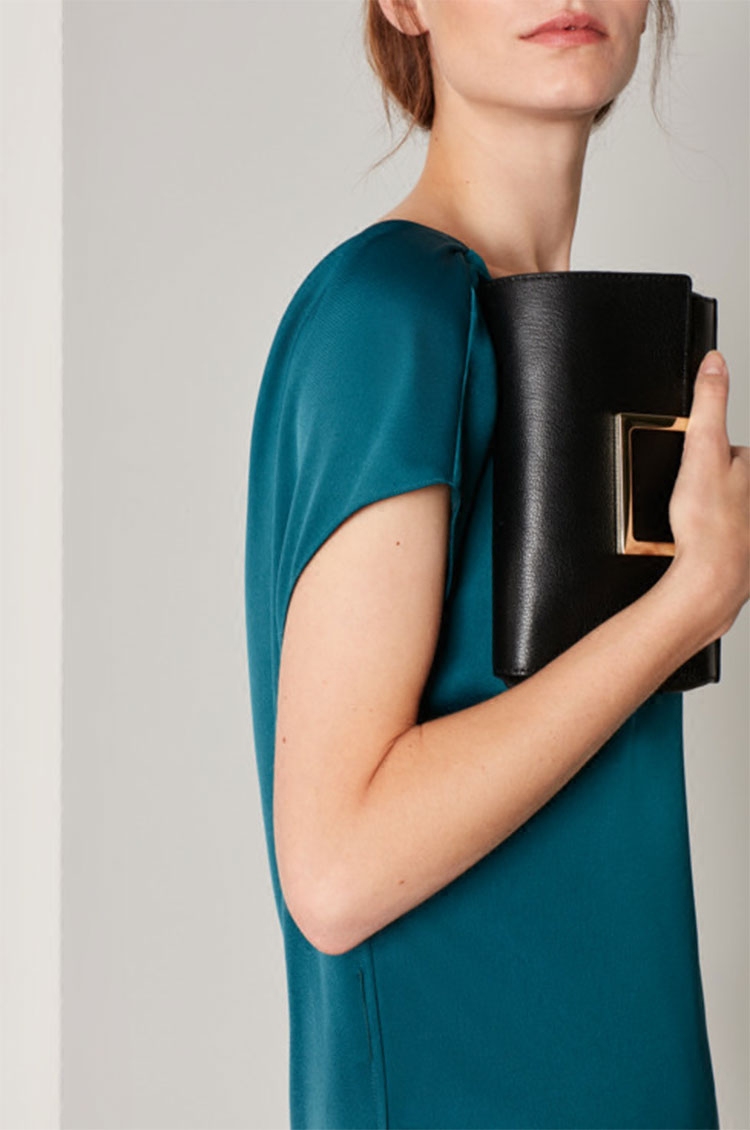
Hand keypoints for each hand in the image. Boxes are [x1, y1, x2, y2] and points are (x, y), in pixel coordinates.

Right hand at [665, 350, 749, 643]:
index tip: (695, 465)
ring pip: (726, 519)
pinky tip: (685, 553)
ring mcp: (747, 536)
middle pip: (733, 487)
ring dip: (707, 521)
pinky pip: (718, 549)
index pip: (740, 453)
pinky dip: (703, 550)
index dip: (713, 454)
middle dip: (713, 490)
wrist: (709, 582)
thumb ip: (710, 402)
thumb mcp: (704, 448)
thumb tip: (715, 362)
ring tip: (684, 526)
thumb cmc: (709, 524)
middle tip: (686, 496)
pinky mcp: (739, 564)